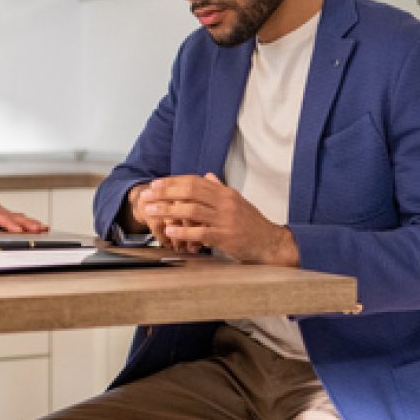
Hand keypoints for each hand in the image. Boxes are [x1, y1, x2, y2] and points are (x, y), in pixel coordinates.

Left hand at [0, 196, 47, 233]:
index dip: (6, 222)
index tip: (17, 229)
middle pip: (8, 214)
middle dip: (23, 222)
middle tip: (37, 229)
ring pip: (13, 216)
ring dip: (28, 222)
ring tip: (42, 228)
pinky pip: (13, 218)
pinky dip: (26, 222)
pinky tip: (37, 227)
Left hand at [135, 174, 299, 265]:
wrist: (271, 243)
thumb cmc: (252, 224)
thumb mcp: (237, 202)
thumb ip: (220, 189)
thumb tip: (207, 176)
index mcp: (226, 193)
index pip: (195, 181)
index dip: (173, 182)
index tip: (156, 184)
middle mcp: (225, 203)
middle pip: (190, 192)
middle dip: (166, 192)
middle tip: (148, 195)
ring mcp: (225, 219)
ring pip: (192, 210)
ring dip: (168, 210)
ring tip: (152, 211)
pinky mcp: (226, 237)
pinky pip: (200, 232)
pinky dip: (183, 231)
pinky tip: (169, 230)